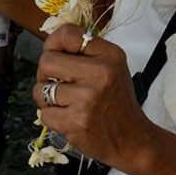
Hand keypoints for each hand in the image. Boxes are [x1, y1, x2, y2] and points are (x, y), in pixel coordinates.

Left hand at [33, 25, 156, 171]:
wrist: (134, 140)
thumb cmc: (118, 103)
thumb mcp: (113, 68)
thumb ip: (85, 53)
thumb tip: (51, 43)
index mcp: (110, 55)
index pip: (67, 34)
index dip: (52, 44)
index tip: (55, 55)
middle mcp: (101, 73)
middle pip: (47, 61)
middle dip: (45, 75)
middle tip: (57, 84)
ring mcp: (88, 98)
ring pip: (41, 89)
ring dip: (47, 99)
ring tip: (66, 104)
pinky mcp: (76, 122)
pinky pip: (44, 113)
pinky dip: (52, 118)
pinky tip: (69, 119)